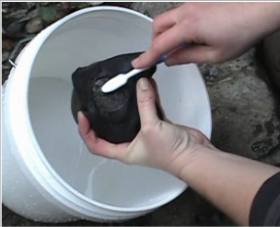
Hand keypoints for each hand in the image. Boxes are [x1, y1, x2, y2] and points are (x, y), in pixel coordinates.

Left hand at [78, 78, 214, 175]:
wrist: (193, 155)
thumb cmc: (172, 155)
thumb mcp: (151, 128)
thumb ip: (145, 104)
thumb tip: (141, 86)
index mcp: (124, 151)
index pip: (96, 144)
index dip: (86, 131)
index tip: (84, 116)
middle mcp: (132, 143)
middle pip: (111, 129)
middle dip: (105, 115)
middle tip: (98, 101)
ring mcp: (145, 133)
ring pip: (131, 116)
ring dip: (128, 103)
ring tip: (121, 89)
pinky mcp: (158, 125)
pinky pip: (148, 109)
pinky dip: (147, 98)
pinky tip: (146, 87)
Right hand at [132, 2, 279, 67]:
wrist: (261, 9)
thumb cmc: (243, 31)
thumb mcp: (214, 54)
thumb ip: (188, 57)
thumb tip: (171, 60)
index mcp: (190, 26)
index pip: (160, 44)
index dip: (147, 56)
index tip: (138, 64)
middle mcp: (187, 11)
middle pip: (157, 26)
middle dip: (155, 42)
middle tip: (165, 56)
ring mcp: (193, 4)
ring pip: (167, 19)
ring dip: (167, 34)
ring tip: (181, 48)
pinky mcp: (199, 2)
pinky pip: (179, 15)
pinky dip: (177, 27)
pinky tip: (190, 37)